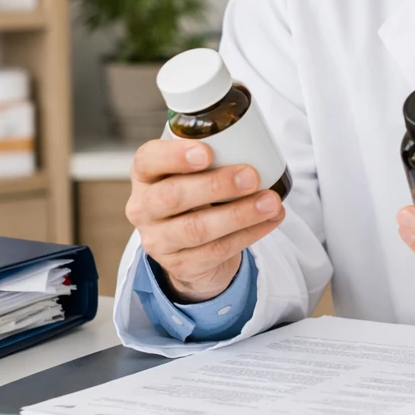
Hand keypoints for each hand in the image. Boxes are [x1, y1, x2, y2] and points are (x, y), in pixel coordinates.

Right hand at [124, 138, 285, 302]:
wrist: (191, 248)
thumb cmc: (196, 197)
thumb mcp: (194, 173)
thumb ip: (213, 157)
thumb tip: (256, 148)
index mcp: (146, 176)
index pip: (148, 160)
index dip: (174, 156)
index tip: (207, 153)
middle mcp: (144, 208)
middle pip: (171, 197)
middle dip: (216, 185)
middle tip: (251, 176)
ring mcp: (159, 241)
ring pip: (196, 229)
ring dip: (239, 214)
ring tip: (270, 202)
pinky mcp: (181, 265)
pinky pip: (217, 251)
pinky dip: (248, 234)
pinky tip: (269, 220)